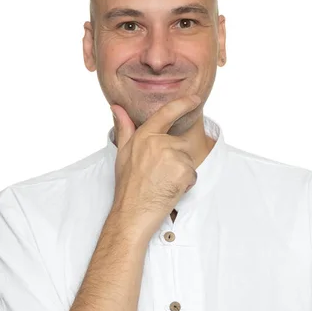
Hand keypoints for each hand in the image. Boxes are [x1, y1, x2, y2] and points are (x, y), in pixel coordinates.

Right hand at [109, 95, 201, 237]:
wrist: (133, 212)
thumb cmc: (127, 186)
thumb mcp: (122, 153)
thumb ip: (125, 128)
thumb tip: (116, 107)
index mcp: (144, 136)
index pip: (167, 113)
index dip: (184, 103)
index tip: (195, 99)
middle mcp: (159, 143)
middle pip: (181, 142)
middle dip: (177, 158)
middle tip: (160, 174)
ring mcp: (172, 156)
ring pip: (188, 159)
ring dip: (181, 172)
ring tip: (163, 182)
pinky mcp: (183, 171)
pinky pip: (192, 174)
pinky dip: (186, 183)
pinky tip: (170, 188)